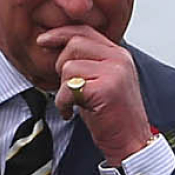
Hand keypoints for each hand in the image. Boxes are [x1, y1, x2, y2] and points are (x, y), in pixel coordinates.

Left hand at [38, 25, 152, 163]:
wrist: (131, 143)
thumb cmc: (113, 117)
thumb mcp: (103, 81)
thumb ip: (88, 62)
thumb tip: (58, 47)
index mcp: (119, 55)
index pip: (86, 31)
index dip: (61, 33)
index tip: (43, 41)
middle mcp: (119, 60)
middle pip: (74, 44)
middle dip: (61, 65)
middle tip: (68, 87)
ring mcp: (114, 73)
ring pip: (69, 66)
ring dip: (63, 88)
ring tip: (73, 103)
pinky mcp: (106, 89)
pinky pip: (68, 87)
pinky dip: (63, 103)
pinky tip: (71, 112)